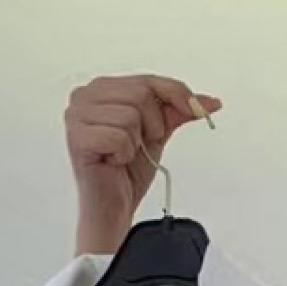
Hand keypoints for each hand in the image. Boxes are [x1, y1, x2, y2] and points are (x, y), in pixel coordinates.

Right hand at [66, 75, 221, 256]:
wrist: (115, 205)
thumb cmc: (128, 170)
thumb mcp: (158, 132)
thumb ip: (179, 111)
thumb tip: (210, 102)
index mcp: (101, 88)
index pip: (147, 80)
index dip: (176, 94)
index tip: (197, 108)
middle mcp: (84, 95)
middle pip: (141, 94)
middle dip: (152, 125)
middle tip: (138, 146)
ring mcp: (76, 115)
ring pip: (130, 115)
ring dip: (136, 143)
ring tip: (122, 155)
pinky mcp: (77, 137)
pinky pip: (119, 136)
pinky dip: (123, 154)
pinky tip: (112, 161)